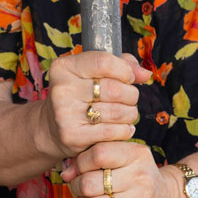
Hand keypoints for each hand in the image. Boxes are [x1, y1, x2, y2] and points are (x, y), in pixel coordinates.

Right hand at [32, 50, 150, 163]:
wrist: (52, 128)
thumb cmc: (79, 96)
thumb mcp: (92, 73)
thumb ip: (120, 65)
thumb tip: (144, 74)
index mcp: (64, 67)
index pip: (104, 62)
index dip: (124, 70)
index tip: (128, 78)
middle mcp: (61, 89)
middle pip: (114, 89)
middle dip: (130, 95)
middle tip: (129, 99)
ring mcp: (65, 114)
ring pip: (118, 111)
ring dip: (130, 114)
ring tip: (126, 114)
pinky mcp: (72, 135)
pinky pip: (113, 131)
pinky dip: (125, 130)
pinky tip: (122, 128)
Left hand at [63, 139, 185, 197]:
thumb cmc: (140, 178)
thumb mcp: (126, 158)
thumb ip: (95, 158)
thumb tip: (66, 173)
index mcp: (137, 154)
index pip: (98, 153)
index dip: (80, 162)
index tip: (79, 169)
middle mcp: (140, 177)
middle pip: (90, 182)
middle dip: (76, 186)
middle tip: (79, 188)